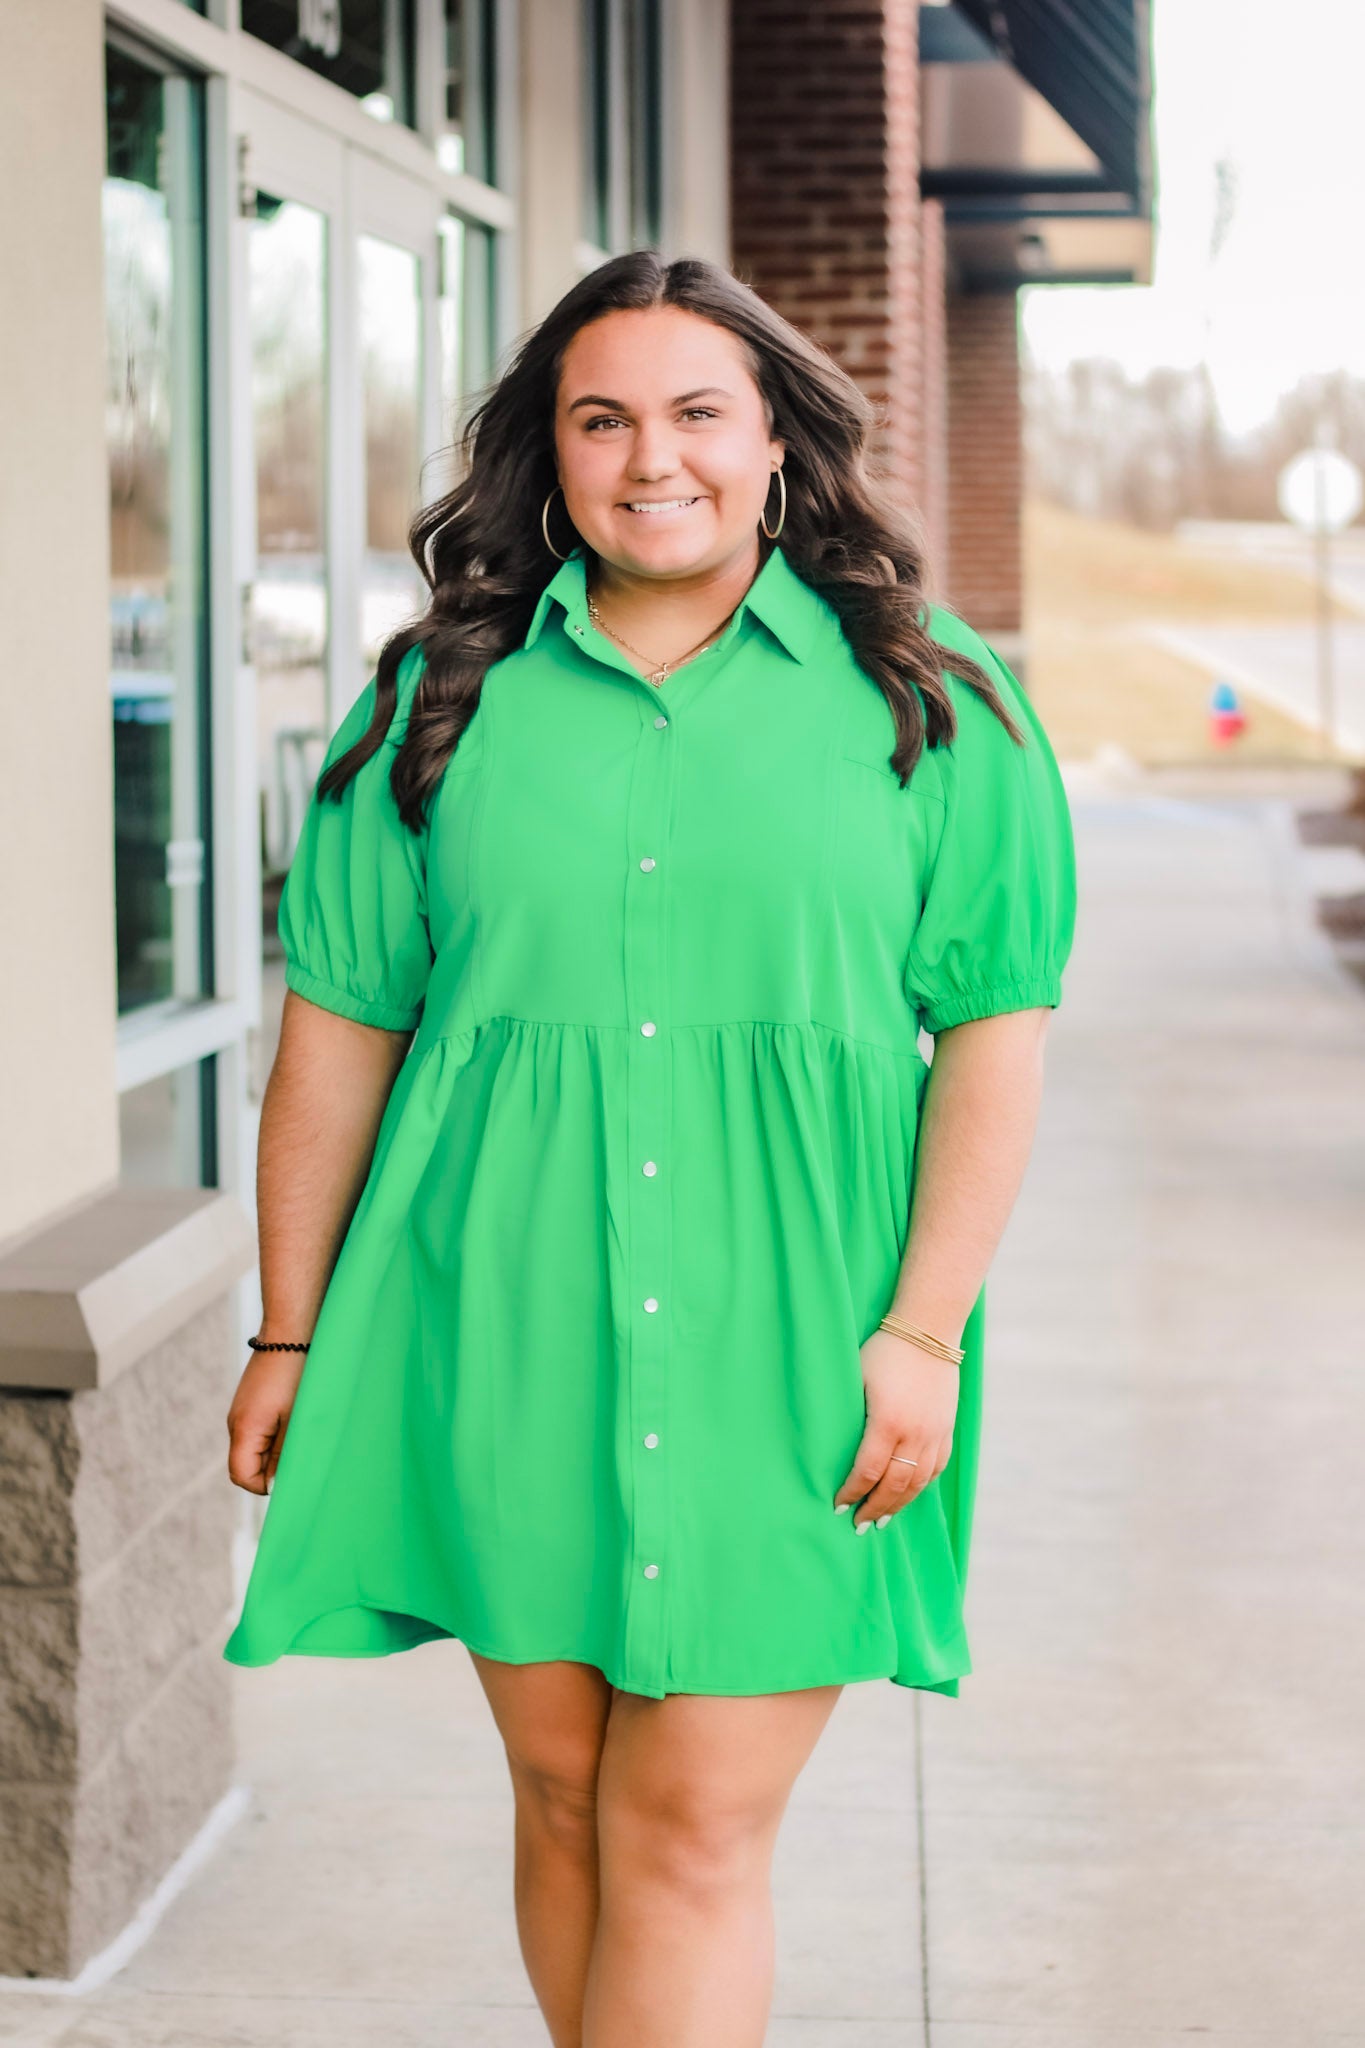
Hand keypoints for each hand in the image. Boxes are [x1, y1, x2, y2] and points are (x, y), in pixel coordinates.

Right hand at [226, 1345, 308, 1496]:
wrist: (291, 1331)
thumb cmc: (298, 1373)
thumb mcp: (297, 1419)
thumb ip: (284, 1455)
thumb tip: (274, 1485)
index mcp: (244, 1429)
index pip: (242, 1476)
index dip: (265, 1486)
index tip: (293, 1474)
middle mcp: (236, 1422)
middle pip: (246, 1464)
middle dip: (272, 1468)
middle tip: (301, 1454)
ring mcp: (242, 1411)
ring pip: (254, 1448)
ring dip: (275, 1451)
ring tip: (300, 1434)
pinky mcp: (251, 1403)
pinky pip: (258, 1431)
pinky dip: (275, 1435)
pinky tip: (295, 1421)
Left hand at [833, 1327, 959, 1531]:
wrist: (928, 1330)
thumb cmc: (884, 1350)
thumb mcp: (858, 1378)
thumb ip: (849, 1413)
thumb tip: (826, 1444)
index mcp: (888, 1421)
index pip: (868, 1471)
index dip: (852, 1492)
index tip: (837, 1505)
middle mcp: (915, 1433)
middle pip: (895, 1485)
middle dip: (875, 1508)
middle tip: (858, 1525)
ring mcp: (935, 1432)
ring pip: (919, 1481)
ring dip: (899, 1504)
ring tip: (883, 1520)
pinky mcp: (947, 1428)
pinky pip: (937, 1467)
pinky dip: (921, 1485)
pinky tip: (909, 1493)